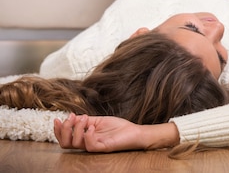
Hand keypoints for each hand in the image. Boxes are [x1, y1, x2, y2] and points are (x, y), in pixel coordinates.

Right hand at [54, 113, 178, 152]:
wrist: (135, 132)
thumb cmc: (118, 128)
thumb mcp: (98, 121)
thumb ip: (85, 121)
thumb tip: (72, 117)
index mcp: (84, 138)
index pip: (65, 139)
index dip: (58, 131)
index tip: (58, 118)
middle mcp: (87, 144)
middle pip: (65, 144)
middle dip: (63, 130)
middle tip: (71, 118)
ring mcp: (95, 146)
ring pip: (75, 144)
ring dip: (76, 129)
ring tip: (85, 118)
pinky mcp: (104, 147)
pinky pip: (90, 146)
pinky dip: (88, 135)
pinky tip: (92, 126)